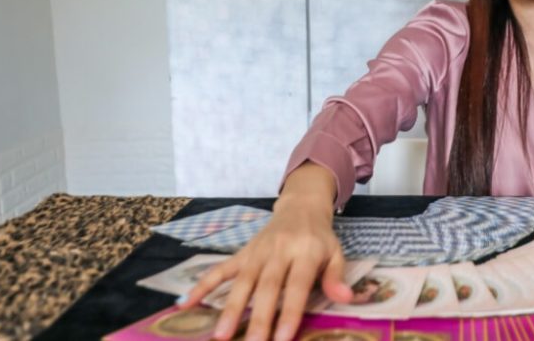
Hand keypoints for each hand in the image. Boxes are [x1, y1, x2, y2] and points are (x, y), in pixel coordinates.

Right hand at [178, 195, 352, 340]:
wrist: (300, 206)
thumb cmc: (319, 238)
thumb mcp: (336, 252)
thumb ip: (336, 276)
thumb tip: (347, 299)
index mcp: (305, 251)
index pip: (297, 285)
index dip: (290, 312)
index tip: (282, 338)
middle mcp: (278, 250)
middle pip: (267, 286)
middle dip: (259, 317)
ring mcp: (257, 251)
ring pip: (242, 281)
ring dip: (230, 308)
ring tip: (220, 335)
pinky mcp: (242, 252)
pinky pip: (220, 269)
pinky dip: (203, 285)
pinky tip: (186, 303)